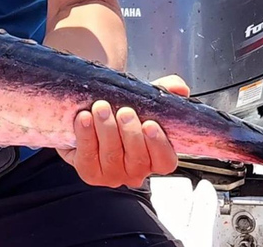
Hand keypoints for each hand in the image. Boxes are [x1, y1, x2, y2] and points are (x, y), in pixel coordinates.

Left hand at [57, 74, 189, 187]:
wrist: (85, 116)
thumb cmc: (118, 111)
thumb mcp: (143, 99)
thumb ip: (165, 91)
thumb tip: (179, 89)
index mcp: (154, 157)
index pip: (165, 161)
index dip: (159, 145)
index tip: (150, 124)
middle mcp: (135, 170)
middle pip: (137, 159)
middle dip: (130, 133)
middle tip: (124, 111)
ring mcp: (111, 174)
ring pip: (112, 156)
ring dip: (106, 129)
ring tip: (101, 108)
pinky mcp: (88, 171)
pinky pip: (87, 156)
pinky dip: (86, 135)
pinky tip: (83, 118)